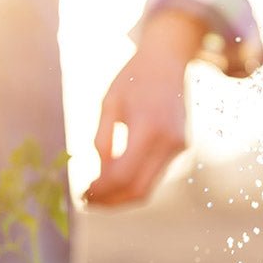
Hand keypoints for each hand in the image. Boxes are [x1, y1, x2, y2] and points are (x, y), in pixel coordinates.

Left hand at [84, 11, 206, 205]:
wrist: (169, 60)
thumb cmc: (133, 78)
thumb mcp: (109, 104)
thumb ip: (103, 140)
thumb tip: (99, 177)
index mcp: (148, 128)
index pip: (122, 175)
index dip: (100, 190)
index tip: (82, 194)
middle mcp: (168, 142)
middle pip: (137, 190)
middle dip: (110, 201)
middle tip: (87, 202)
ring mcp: (178, 148)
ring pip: (147, 189)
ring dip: (120, 198)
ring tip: (97, 195)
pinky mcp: (180, 149)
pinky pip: (153, 176)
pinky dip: (132, 184)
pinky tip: (114, 181)